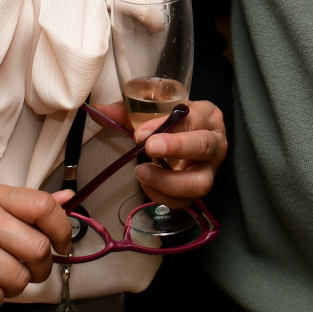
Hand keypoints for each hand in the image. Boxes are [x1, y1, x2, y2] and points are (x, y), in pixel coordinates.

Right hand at [0, 184, 73, 310]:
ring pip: (20, 278)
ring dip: (18, 284)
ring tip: (4, 274)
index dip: (62, 229)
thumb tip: (67, 199)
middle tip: (33, 267)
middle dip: (42, 266)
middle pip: (38, 248)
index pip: (42, 206)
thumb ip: (31, 205)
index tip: (62, 243)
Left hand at [93, 99, 228, 209]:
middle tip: (148, 149)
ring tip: (142, 172)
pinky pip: (184, 200)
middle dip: (177, 148)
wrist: (190, 139)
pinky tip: (146, 183)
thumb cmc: (174, 123)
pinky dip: (162, 195)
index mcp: (207, 115)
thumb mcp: (155, 111)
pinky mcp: (199, 190)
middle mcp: (215, 142)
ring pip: (199, 183)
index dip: (167, 125)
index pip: (193, 117)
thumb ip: (127, 112)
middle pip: (204, 146)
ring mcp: (210, 169)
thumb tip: (97, 111)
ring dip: (167, 181)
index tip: (140, 134)